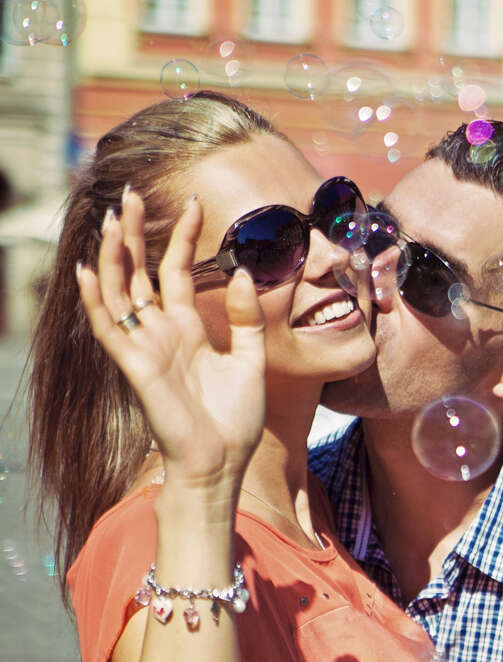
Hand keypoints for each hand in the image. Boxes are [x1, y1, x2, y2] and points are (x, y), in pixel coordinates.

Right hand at [76, 188, 265, 494]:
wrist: (223, 462)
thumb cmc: (236, 419)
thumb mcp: (251, 361)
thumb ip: (246, 318)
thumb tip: (242, 271)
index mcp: (188, 329)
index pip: (177, 271)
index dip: (182, 237)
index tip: (193, 202)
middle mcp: (161, 332)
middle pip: (140, 272)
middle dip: (134, 234)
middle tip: (131, 194)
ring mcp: (145, 347)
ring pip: (119, 292)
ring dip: (112, 256)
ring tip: (110, 218)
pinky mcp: (135, 366)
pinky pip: (108, 328)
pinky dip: (96, 300)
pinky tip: (87, 270)